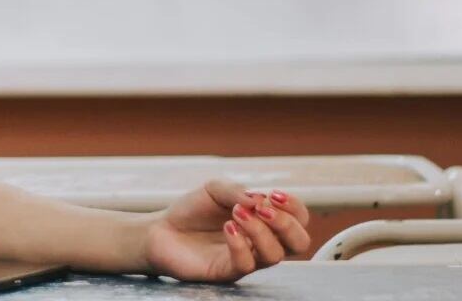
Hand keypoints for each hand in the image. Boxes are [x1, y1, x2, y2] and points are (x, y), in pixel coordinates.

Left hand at [141, 179, 312, 282]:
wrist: (162, 229)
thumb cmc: (193, 210)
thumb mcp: (215, 189)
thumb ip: (238, 191)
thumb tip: (261, 200)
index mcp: (264, 221)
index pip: (299, 220)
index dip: (295, 207)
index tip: (274, 194)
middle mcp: (261, 243)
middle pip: (299, 243)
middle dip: (287, 223)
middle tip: (263, 209)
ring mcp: (247, 259)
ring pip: (274, 256)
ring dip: (260, 231)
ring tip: (237, 214)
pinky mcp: (227, 271)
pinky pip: (246, 265)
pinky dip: (240, 244)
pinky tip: (227, 228)